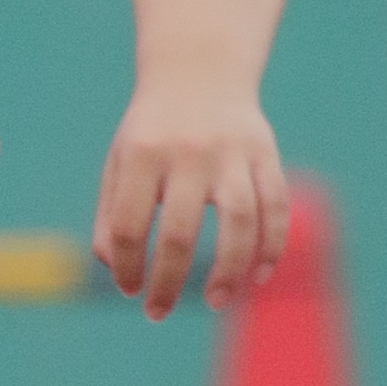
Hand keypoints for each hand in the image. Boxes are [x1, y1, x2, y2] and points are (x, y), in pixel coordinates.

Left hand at [93, 84, 288, 316]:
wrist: (199, 73)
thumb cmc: (152, 133)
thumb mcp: (120, 164)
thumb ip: (111, 216)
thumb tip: (114, 268)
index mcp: (142, 154)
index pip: (129, 225)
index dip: (128, 266)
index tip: (130, 291)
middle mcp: (188, 152)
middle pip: (182, 231)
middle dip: (170, 281)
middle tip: (159, 312)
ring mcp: (232, 152)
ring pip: (240, 220)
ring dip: (230, 269)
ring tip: (218, 301)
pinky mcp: (265, 153)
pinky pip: (276, 204)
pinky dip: (272, 244)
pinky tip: (259, 275)